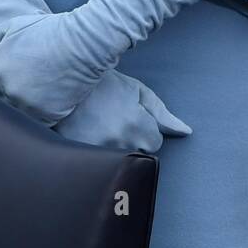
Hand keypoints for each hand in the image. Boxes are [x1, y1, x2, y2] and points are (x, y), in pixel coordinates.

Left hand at [0, 11, 103, 124]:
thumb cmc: (49, 30)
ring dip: (25, 100)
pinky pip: (35, 122)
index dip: (5, 67)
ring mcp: (26, 104)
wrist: (85, 42)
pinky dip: (42, 112)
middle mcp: (7, 87)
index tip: (23, 60)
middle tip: (34, 73)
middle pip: (0, 94)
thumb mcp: (12, 26)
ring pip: (16, 110)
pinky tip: (53, 95)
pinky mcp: (45, 116)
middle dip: (12, 85)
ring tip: (44, 84)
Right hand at [54, 70, 190, 152]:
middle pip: (139, 153)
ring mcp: (98, 153)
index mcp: (135, 125)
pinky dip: (97, 153)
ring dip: (115, 146)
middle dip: (132, 139)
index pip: (155, 142)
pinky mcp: (81, 157)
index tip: (131, 116)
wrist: (62, 82)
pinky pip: (99, 164)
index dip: (145, 128)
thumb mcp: (136, 91)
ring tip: (101, 127)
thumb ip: (162, 114)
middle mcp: (119, 142)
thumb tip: (185, 132)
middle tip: (115, 120)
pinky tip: (90, 134)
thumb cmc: (101, 85)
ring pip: (120, 159)